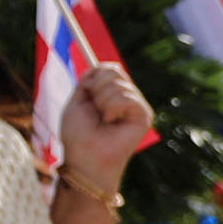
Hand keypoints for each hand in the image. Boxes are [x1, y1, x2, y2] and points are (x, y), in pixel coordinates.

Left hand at [57, 62, 152, 186]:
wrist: (85, 158)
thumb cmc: (78, 134)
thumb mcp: (78, 101)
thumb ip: (89, 81)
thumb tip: (99, 64)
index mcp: (111, 94)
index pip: (109, 68)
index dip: (95, 76)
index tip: (87, 93)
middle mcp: (126, 98)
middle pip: (114, 71)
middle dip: (96, 89)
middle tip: (95, 111)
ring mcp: (136, 106)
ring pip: (118, 84)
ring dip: (102, 102)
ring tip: (103, 120)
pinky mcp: (144, 114)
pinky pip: (126, 97)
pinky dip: (112, 108)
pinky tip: (112, 122)